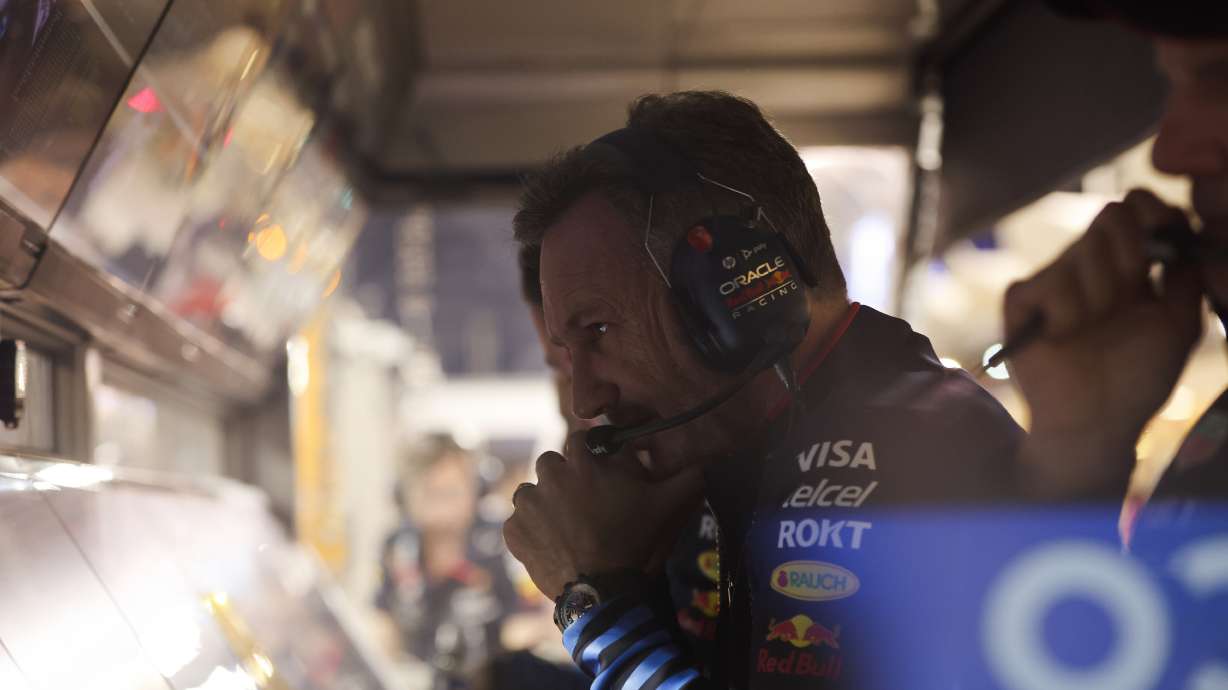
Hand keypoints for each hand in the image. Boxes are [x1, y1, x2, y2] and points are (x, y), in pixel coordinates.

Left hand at [503, 431, 703, 599]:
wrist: (603, 593)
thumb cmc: (637, 543)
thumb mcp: (670, 506)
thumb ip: (688, 476)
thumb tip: (702, 460)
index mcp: (582, 462)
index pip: (580, 439)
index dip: (592, 455)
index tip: (601, 473)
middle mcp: (548, 476)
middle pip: (551, 463)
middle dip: (565, 476)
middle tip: (584, 502)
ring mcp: (527, 506)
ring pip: (531, 491)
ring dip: (545, 502)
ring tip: (566, 526)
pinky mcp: (514, 533)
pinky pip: (518, 522)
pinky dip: (531, 530)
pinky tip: (552, 544)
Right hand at [1005, 190, 1203, 495]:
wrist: (1098, 421)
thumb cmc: (1138, 376)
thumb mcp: (1180, 323)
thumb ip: (1187, 275)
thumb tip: (1185, 230)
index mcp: (1126, 263)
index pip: (1137, 207)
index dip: (1153, 209)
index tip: (1164, 235)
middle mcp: (1088, 264)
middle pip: (1109, 216)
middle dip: (1130, 255)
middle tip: (1129, 297)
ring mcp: (1052, 278)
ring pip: (1082, 253)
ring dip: (1101, 298)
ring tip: (1093, 331)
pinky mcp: (1021, 298)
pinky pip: (1051, 284)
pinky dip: (1068, 315)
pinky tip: (1063, 337)